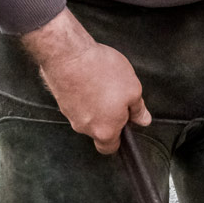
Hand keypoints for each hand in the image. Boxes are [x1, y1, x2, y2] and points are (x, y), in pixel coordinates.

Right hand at [21, 7, 150, 153]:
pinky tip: (90, 78)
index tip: (124, 125)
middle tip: (117, 98)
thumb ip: (138, 109)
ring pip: (87, 115)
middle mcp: (84, 127)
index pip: (110, 148)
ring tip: (103, 83)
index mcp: (104, 131)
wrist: (68, 54)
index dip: (119, 139)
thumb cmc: (101, 72)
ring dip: (96, 104)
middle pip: (98, 130)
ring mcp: (69, 114)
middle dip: (108, 117)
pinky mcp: (60, 99)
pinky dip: (84, 94)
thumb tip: (143, 119)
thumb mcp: (132, 90)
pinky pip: (76, 102)